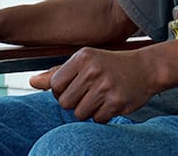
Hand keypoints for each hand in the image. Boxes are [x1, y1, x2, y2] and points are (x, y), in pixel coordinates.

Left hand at [29, 47, 160, 122]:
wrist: (145, 68)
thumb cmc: (110, 64)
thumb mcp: (85, 62)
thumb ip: (58, 73)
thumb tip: (31, 82)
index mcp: (82, 57)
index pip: (54, 86)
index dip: (62, 91)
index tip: (75, 86)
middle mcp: (92, 70)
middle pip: (65, 102)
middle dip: (74, 102)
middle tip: (89, 93)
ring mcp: (105, 86)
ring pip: (79, 114)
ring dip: (88, 110)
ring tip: (100, 97)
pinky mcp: (116, 102)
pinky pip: (96, 120)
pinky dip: (101, 115)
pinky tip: (110, 102)